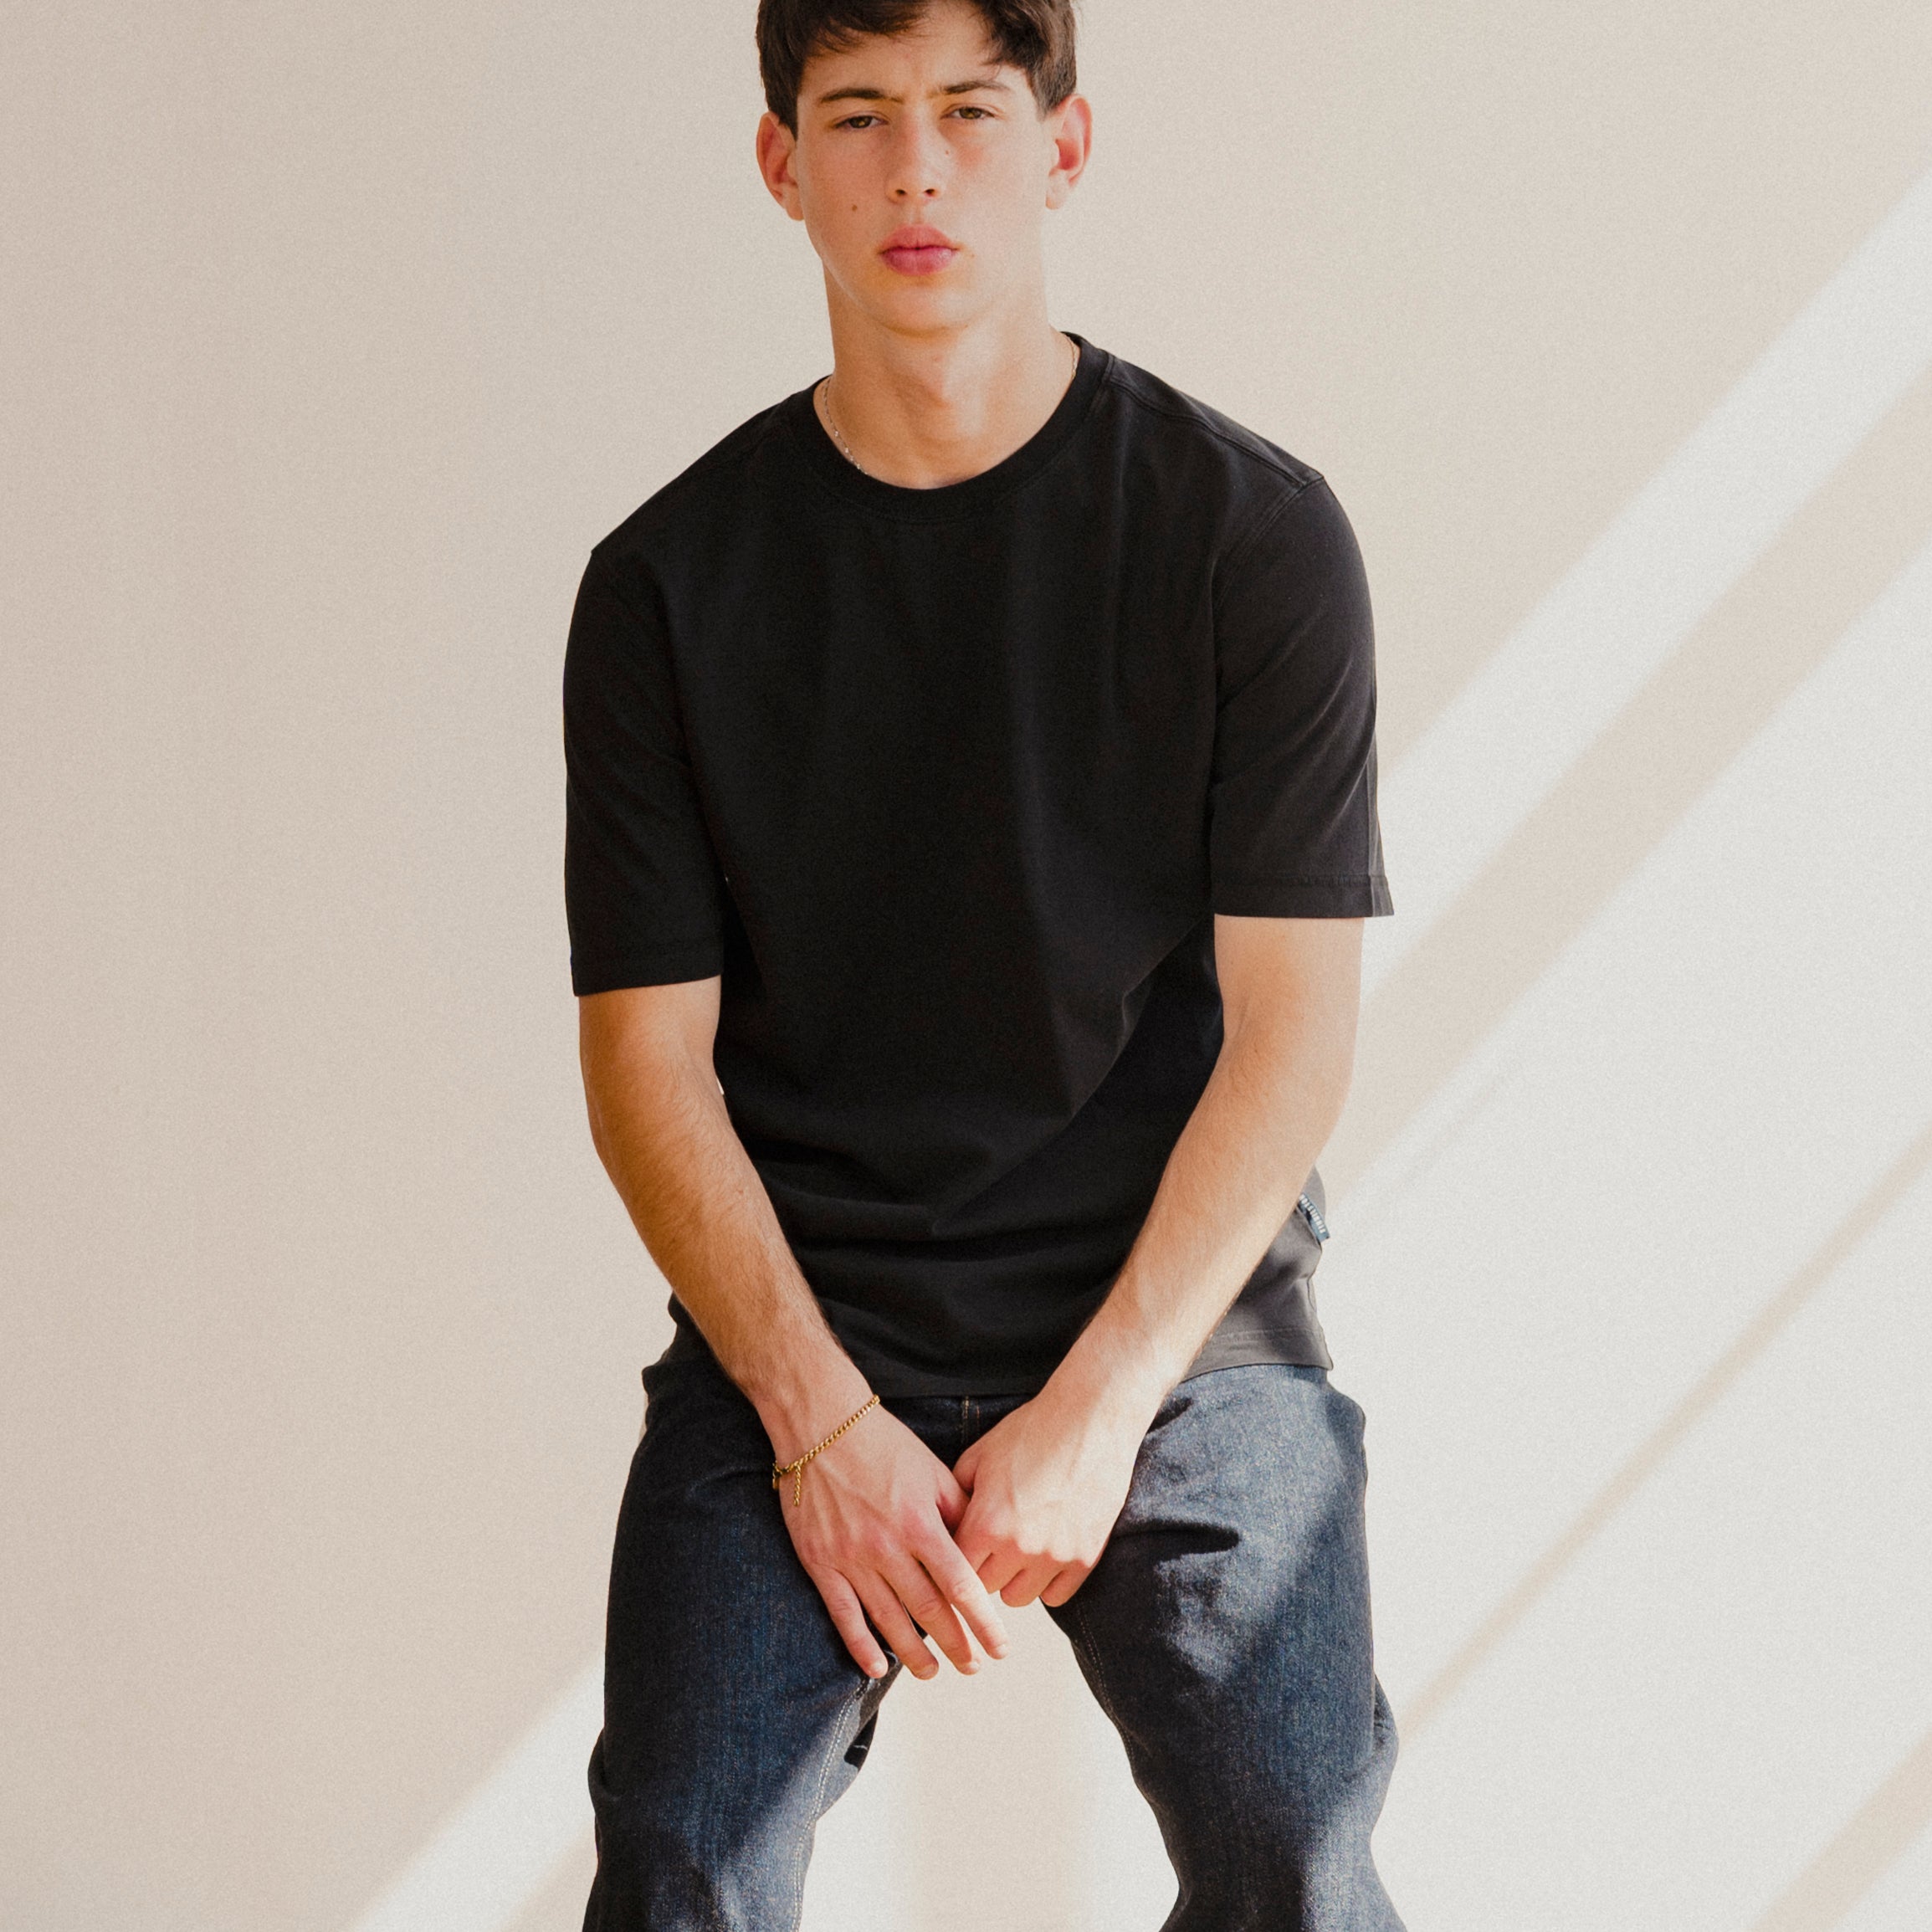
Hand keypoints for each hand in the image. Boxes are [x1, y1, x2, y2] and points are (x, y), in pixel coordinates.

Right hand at [776, 1403, 1010, 1680]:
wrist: (821, 1425)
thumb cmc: (884, 1443)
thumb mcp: (932, 1470)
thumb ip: (958, 1510)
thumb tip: (984, 1544)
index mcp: (920, 1523)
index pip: (960, 1585)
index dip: (982, 1622)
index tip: (1000, 1647)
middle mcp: (887, 1546)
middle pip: (928, 1610)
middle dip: (955, 1644)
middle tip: (974, 1666)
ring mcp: (851, 1558)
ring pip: (888, 1620)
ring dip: (914, 1653)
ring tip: (934, 1671)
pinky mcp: (820, 1562)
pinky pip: (843, 1614)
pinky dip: (860, 1645)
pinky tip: (878, 1668)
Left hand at [952, 1386, 1151, 1608]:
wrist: (1090, 1420)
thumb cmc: (1032, 1432)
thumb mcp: (980, 1455)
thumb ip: (955, 1495)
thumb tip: (942, 1524)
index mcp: (986, 1522)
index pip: (955, 1570)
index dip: (954, 1560)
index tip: (959, 1551)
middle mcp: (1018, 1547)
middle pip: (984, 1589)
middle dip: (982, 1569)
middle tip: (988, 1548)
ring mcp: (1054, 1556)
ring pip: (1018, 1598)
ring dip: (1013, 1580)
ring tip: (1016, 1552)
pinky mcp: (1085, 1558)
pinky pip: (1056, 1597)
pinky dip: (1047, 1582)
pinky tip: (1044, 1556)